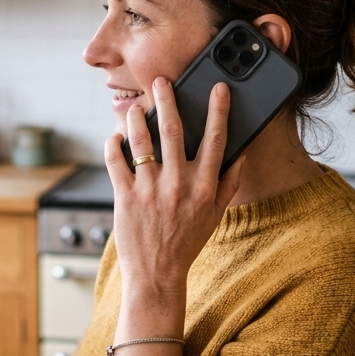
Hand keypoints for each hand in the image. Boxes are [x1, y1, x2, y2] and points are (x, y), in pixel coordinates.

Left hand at [103, 77, 244, 298]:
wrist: (157, 274)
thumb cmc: (187, 242)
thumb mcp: (216, 215)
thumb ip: (229, 183)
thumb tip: (240, 154)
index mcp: (204, 186)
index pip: (215, 139)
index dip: (218, 110)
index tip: (218, 88)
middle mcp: (178, 184)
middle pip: (173, 130)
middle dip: (167, 100)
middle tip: (161, 81)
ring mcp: (150, 190)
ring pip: (141, 140)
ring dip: (135, 117)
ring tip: (133, 106)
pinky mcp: (125, 197)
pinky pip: (116, 161)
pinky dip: (113, 144)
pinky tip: (116, 136)